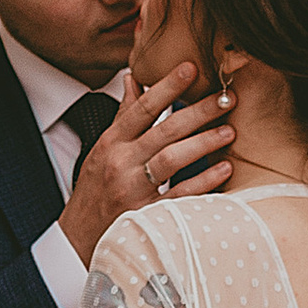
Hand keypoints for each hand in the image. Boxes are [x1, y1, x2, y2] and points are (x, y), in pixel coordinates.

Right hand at [57, 64, 232, 264]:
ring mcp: (133, 190)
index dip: (167, 86)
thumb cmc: (95, 191)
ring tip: (229, 130)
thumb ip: (123, 116)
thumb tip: (133, 78)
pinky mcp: (146, 214)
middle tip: (227, 97)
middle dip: (198, 111)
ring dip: (204, 142)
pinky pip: (180, 195)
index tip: (191, 67)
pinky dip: (204, 181)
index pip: (142, 108)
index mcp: (111, 143)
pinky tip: (224, 169)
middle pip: (164, 130)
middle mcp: (121, 163)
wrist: (78, 240)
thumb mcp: (102, 149)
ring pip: (172, 159)